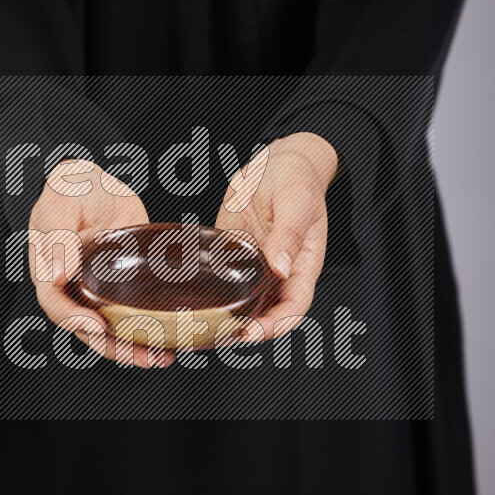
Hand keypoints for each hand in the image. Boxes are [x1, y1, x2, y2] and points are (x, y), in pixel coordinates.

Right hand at [28, 160, 174, 367]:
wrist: (98, 181)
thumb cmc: (71, 186)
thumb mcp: (62, 200)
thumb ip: (59, 233)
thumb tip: (58, 273)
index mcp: (49, 270)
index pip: (56, 304)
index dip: (73, 320)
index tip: (96, 326)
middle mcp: (73, 287)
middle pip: (87, 329)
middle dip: (113, 347)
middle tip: (144, 356)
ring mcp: (98, 289)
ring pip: (111, 328)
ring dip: (134, 346)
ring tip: (162, 357)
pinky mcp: (123, 286)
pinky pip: (132, 313)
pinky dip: (148, 327)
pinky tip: (170, 337)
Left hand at [215, 132, 338, 340]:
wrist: (279, 160)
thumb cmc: (298, 178)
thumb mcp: (297, 202)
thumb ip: (288, 235)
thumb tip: (280, 270)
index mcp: (302, 265)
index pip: (293, 308)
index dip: (273, 326)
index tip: (250, 333)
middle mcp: (280, 272)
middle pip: (267, 313)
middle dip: (245, 330)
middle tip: (218, 334)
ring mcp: (257, 264)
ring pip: (244, 301)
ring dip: (226, 316)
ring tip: (201, 324)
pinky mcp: (234, 252)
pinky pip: (224, 278)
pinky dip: (211, 291)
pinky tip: (191, 297)